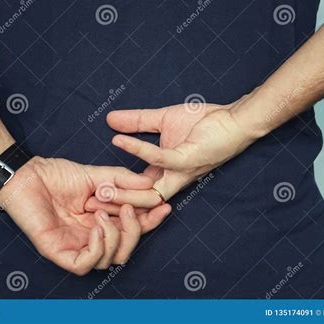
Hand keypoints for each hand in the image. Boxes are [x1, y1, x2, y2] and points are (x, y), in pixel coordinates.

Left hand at [0, 156, 170, 274]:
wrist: (28, 174)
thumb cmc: (57, 176)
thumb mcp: (97, 175)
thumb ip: (123, 180)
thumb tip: (151, 185)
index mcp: (102, 221)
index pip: (132, 229)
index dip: (150, 221)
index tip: (163, 205)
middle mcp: (92, 237)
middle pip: (125, 250)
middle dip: (135, 231)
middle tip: (130, 208)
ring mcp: (76, 246)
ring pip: (109, 260)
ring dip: (115, 237)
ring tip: (104, 214)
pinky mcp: (59, 252)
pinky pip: (86, 264)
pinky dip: (97, 247)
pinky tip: (95, 226)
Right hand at [105, 98, 257, 205]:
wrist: (234, 118)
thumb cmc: (204, 123)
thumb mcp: (162, 120)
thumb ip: (136, 122)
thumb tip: (110, 119)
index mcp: (165, 173)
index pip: (136, 190)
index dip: (115, 194)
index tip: (91, 192)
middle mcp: (172, 179)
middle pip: (141, 202)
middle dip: (116, 205)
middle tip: (90, 202)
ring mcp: (180, 172)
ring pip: (149, 192)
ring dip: (124, 191)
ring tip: (99, 185)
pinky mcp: (188, 159)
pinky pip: (160, 158)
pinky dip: (138, 149)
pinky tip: (119, 140)